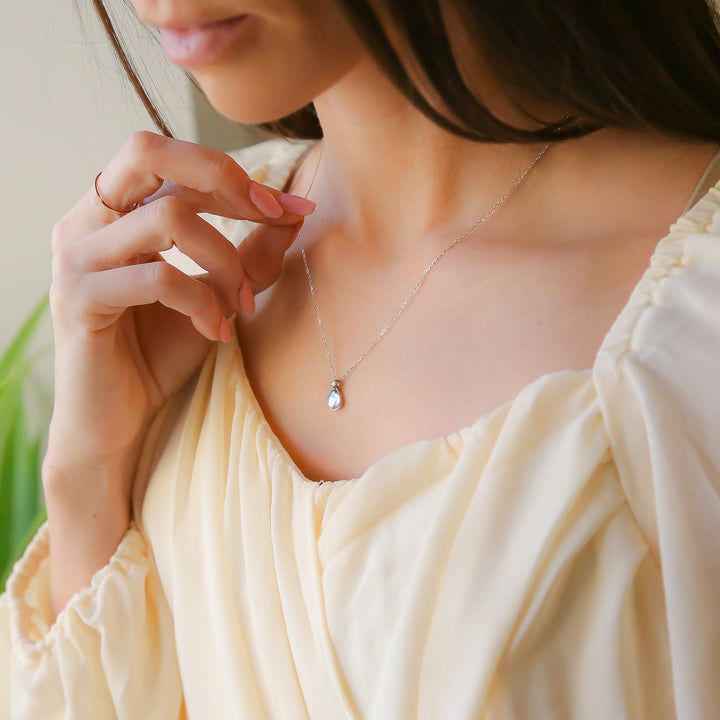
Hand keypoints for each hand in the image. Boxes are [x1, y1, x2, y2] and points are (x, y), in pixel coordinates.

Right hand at [44, 131, 313, 508]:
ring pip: (168, 218)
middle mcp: (87, 222)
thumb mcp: (216, 296)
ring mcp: (76, 257)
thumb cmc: (161, 352)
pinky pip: (159, 277)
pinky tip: (216, 332)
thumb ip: (249, 256)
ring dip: (225, 260)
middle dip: (223, 179)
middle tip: (270, 216)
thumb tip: (293, 215)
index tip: (292, 210)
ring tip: (241, 306)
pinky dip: (202, 302)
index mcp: (115, 213)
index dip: (236, 175)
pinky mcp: (78, 299)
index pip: (173, 161)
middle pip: (148, 151)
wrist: (120, 418)